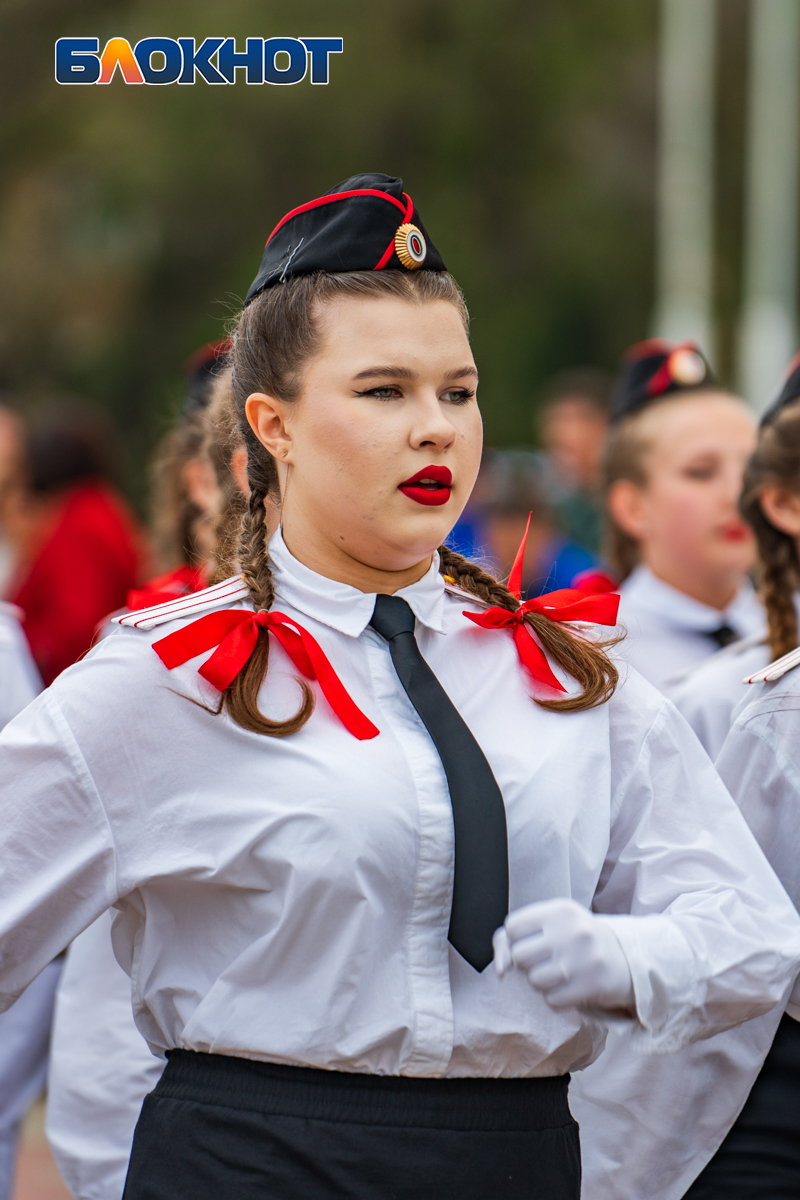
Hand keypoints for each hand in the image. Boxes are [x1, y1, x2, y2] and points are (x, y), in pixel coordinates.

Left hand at [493, 898, 634, 1012]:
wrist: (624, 958)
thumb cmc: (575, 939)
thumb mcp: (549, 924)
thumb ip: (511, 937)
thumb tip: (500, 969)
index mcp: (560, 910)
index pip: (513, 927)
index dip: (517, 939)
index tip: (533, 941)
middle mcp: (573, 931)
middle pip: (520, 955)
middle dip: (527, 962)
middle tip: (545, 959)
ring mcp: (584, 959)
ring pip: (534, 980)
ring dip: (541, 982)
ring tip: (557, 973)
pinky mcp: (592, 986)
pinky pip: (552, 1000)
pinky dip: (556, 998)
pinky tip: (569, 987)